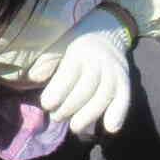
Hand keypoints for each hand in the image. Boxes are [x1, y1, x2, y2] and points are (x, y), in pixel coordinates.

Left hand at [38, 9, 131, 137]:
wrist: (108, 30)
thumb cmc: (76, 43)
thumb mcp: (59, 45)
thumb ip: (48, 61)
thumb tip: (34, 77)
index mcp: (79, 51)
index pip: (69, 74)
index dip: (58, 92)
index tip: (46, 105)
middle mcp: (99, 60)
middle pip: (86, 88)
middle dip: (69, 107)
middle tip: (57, 117)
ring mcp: (114, 70)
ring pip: (104, 95)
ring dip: (89, 115)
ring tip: (75, 127)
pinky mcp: (125, 80)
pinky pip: (124, 98)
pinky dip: (119, 113)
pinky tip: (109, 128)